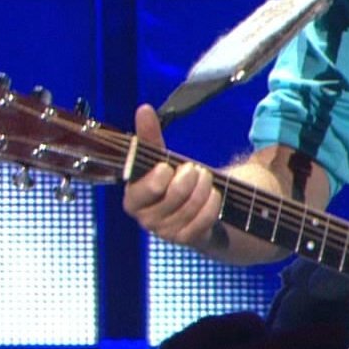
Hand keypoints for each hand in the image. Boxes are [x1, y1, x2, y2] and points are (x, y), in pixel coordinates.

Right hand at [121, 103, 227, 255]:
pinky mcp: (187, 239)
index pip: (142, 191)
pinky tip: (214, 195)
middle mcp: (146, 219)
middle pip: (172, 196)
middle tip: (194, 169)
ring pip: (190, 207)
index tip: (168, 166)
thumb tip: (143, 109)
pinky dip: (212, 204)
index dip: (159, 177)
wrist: (193, 209)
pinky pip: (203, 220)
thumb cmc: (172, 181)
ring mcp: (166, 232)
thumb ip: (149, 136)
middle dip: (188, 178)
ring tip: (205, 178)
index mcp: (134, 199)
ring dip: (203, 188)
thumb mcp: (161, 158)